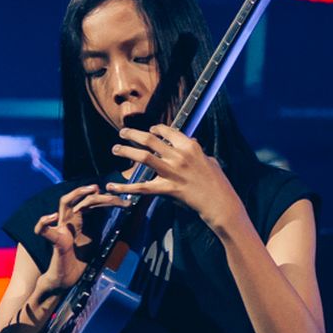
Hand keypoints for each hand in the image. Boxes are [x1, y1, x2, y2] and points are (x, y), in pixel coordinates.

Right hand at [31, 183, 128, 303]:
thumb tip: (125, 223)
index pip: (91, 203)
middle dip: (94, 192)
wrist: (66, 279)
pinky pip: (43, 230)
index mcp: (80, 221)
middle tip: (108, 189)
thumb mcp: (97, 242)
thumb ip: (104, 230)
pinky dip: (44, 222)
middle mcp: (69, 221)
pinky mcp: (55, 241)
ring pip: (64, 203)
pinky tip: (51, 216)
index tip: (123, 200)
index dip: (105, 199)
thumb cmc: (79, 261)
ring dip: (77, 194)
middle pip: (80, 199)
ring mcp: (61, 229)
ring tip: (91, 190)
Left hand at [112, 123, 245, 233]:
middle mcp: (179, 156)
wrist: (221, 203)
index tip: (150, 130)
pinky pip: (142, 187)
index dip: (156, 129)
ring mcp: (172, 172)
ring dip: (127, 150)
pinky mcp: (167, 189)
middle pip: (150, 140)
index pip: (168, 132)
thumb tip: (191, 142)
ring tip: (115, 148)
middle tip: (123, 132)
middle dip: (134, 134)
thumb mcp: (210, 161)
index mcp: (190, 147)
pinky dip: (125, 187)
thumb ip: (198, 151)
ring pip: (143, 157)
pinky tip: (111, 186)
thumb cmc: (218, 183)